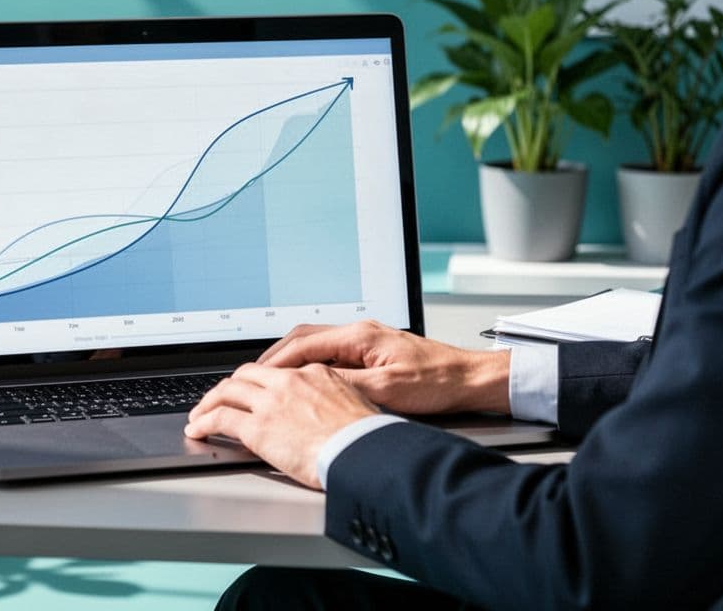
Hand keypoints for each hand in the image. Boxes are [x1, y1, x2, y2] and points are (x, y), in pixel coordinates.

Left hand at [185, 362, 379, 488]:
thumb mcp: (355, 405)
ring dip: (209, 402)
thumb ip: (333, 401)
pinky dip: (204, 422)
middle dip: (227, 387)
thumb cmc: (366, 439)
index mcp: (314, 374)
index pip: (276, 372)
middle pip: (246, 375)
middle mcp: (289, 382)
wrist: (363, 452)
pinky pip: (220, 418)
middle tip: (218, 399)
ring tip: (200, 415)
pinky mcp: (257, 427)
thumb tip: (328, 414)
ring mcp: (271, 403)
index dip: (258, 382)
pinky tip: (197, 429)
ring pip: (227, 391)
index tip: (251, 391)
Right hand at [258, 320, 510, 414]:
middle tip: (255, 375)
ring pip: (317, 343)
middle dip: (276, 356)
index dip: (277, 362)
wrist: (468, 378)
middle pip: (304, 338)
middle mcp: (360, 332)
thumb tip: (312, 386)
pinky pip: (332, 352)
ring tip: (273, 378)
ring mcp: (366, 340)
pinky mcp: (373, 351)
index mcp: (360, 336)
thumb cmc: (436, 382)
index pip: (304, 344)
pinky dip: (312, 364)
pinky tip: (307, 380)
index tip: (257, 376)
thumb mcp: (388, 390)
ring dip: (293, 359)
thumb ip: (346, 385)